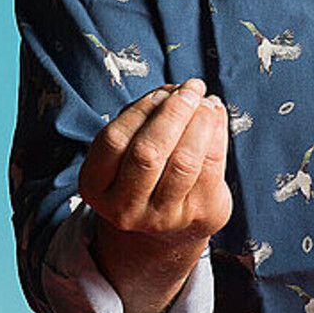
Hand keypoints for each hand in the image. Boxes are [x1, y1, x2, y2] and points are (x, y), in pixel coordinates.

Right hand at [79, 77, 232, 247]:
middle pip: (148, 153)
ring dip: (201, 121)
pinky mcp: (199, 216)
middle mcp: (124, 209)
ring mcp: (162, 218)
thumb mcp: (130, 145)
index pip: (114, 140)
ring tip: (208, 101)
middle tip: (193, 87)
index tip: (164, 92)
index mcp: (96, 185)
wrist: (169, 225)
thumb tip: (178, 92)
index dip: (141, 110)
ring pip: (184, 162)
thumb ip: (146, 116)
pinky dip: (218, 134)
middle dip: (174, 113)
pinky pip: (212, 168)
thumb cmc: (147, 170)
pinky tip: (216, 117)